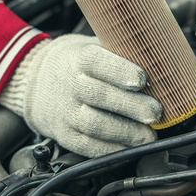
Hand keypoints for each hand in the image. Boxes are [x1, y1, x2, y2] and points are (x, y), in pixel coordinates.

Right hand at [0, 35, 161, 157]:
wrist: (33, 82)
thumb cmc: (76, 63)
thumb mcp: (93, 46)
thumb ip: (121, 52)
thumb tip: (162, 58)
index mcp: (78, 58)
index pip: (96, 62)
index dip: (120, 70)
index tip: (142, 79)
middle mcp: (70, 84)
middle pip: (99, 96)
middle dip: (131, 106)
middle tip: (155, 112)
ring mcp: (65, 112)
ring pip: (95, 124)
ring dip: (125, 132)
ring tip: (148, 135)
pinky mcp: (65, 134)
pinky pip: (87, 146)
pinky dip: (111, 149)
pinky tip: (130, 148)